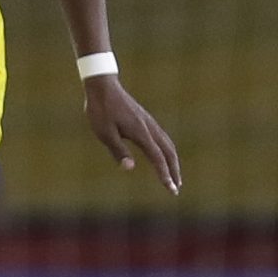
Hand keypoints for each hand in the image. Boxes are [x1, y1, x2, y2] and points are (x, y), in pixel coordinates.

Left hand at [83, 75, 180, 193]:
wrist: (103, 87)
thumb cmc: (100, 110)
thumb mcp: (104, 133)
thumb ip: (117, 150)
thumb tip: (130, 167)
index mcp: (141, 133)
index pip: (158, 158)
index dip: (165, 174)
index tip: (171, 189)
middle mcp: (150, 128)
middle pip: (169, 152)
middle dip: (174, 170)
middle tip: (177, 187)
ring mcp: (149, 123)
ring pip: (168, 144)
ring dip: (173, 161)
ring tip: (174, 176)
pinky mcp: (145, 120)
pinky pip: (162, 138)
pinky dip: (167, 151)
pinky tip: (163, 156)